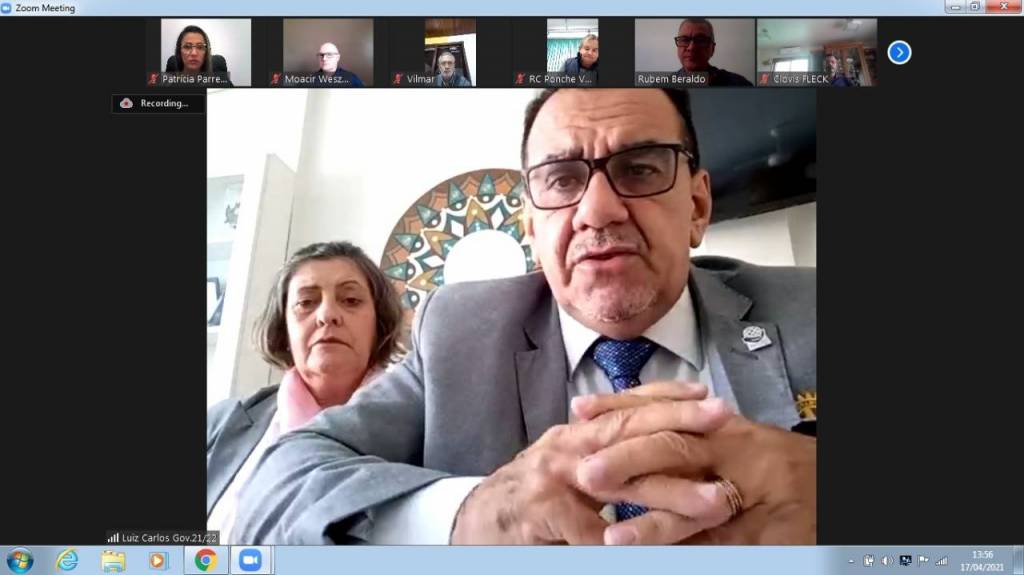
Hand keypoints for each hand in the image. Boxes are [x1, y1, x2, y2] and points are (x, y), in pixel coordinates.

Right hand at [450, 383, 726, 543]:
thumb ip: (607, 454)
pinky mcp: (543, 514)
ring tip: (712, 500)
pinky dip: (623, 539)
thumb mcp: (571, 466)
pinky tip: (652, 546)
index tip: (708, 394)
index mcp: (577, 433)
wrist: (478, 523)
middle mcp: (566, 446)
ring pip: (620, 480)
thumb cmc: (533, 497)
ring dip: (671, 492)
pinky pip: (592, 530)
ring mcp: (553, 479)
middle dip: (678, 420)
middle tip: (720, 418)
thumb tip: (661, 442)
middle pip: (627, 427)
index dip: (667, 396)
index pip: (626, 406)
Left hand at [574, 383, 815, 543]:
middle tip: (584, 470)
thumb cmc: (780, 467)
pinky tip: (653, 560)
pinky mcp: (764, 534)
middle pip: (677, 448)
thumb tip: (631, 424)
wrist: (833, 488)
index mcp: (725, 427)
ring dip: (651, 520)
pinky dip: (684, 551)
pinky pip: (718, 544)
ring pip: (696, 503)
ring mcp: (753, 492)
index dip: (622, 408)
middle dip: (627, 458)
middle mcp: (739, 450)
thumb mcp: (734, 442)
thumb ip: (689, 435)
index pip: (668, 411)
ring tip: (613, 538)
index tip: (580, 411)